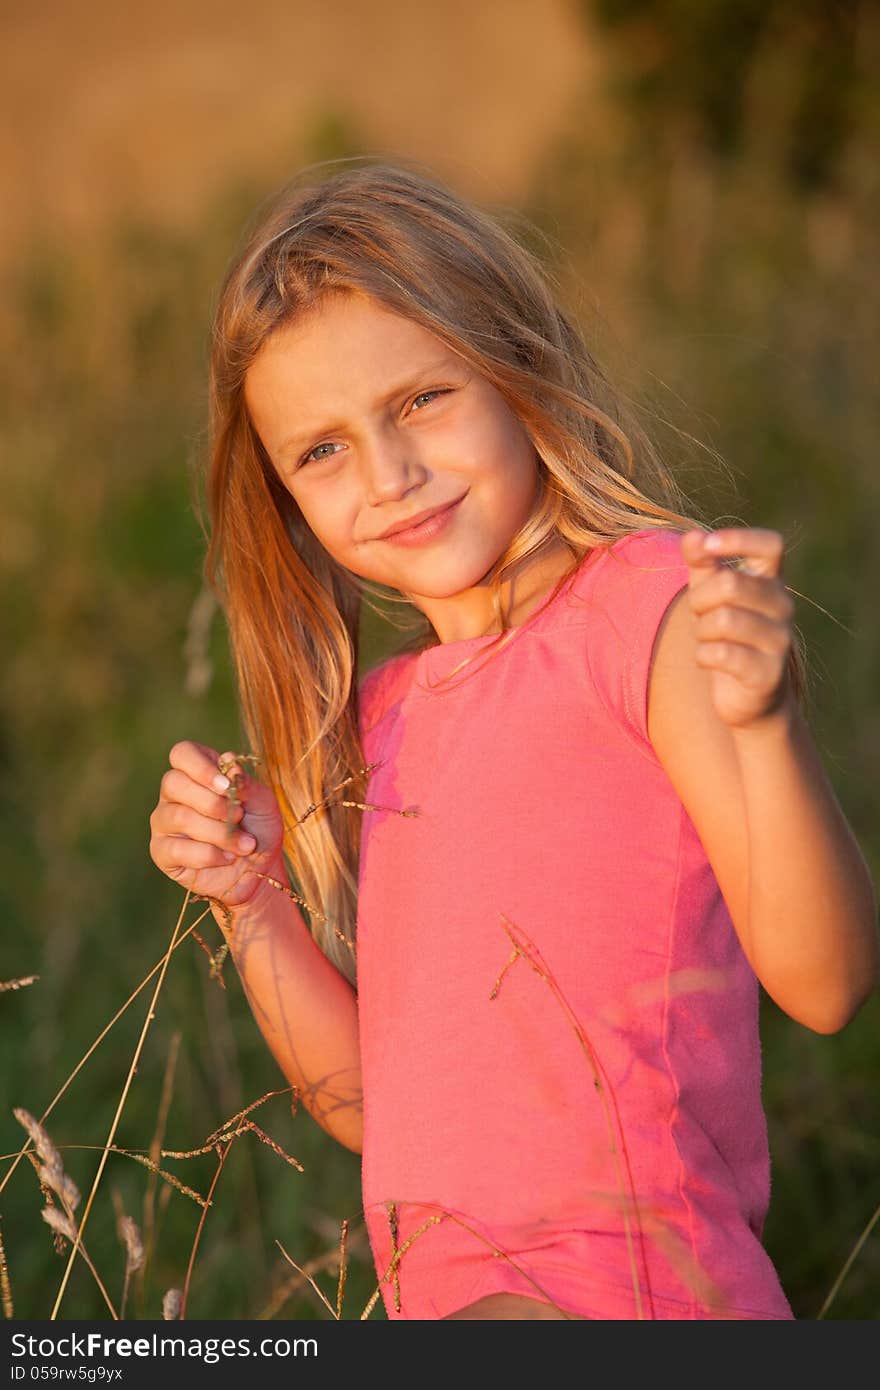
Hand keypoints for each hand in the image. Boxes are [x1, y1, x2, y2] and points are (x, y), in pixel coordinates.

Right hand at [149, 741, 284, 908]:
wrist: (259, 871)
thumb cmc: (258, 830)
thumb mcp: (263, 804)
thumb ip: (246, 784)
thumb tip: (230, 766)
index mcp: (197, 773)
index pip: (182, 753)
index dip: (201, 767)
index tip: (226, 785)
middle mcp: (174, 794)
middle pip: (173, 783)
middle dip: (212, 803)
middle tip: (239, 818)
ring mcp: (164, 822)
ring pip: (179, 817)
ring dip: (218, 833)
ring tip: (244, 845)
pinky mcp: (162, 851)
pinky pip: (177, 849)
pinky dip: (209, 854)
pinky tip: (226, 858)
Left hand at [679, 527, 796, 731]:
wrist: (750, 697)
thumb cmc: (727, 635)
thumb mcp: (709, 593)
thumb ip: (701, 562)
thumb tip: (692, 536)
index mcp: (772, 581)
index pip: (770, 544)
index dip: (738, 539)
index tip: (708, 546)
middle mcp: (783, 606)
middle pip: (729, 583)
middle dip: (699, 600)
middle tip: (699, 615)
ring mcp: (780, 641)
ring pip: (722, 620)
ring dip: (701, 631)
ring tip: (707, 640)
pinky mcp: (768, 674)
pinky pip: (721, 654)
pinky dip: (703, 656)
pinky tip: (710, 660)